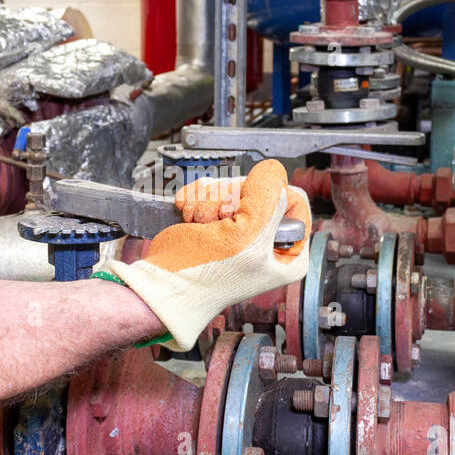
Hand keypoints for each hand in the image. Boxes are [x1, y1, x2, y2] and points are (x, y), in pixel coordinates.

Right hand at [95, 159, 310, 350]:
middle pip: (259, 188)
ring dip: (209, 201)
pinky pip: (212, 187)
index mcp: (288, 252)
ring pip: (233, 185)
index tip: (245, 215)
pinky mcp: (216, 218)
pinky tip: (189, 216)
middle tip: (218, 223)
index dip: (265, 199)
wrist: (161, 282)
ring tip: (200, 225)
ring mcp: (240, 227)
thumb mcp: (246, 238)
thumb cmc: (202, 276)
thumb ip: (269, 199)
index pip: (293, 199)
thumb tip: (274, 172)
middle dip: (230, 200)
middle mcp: (268, 239)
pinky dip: (196, 197)